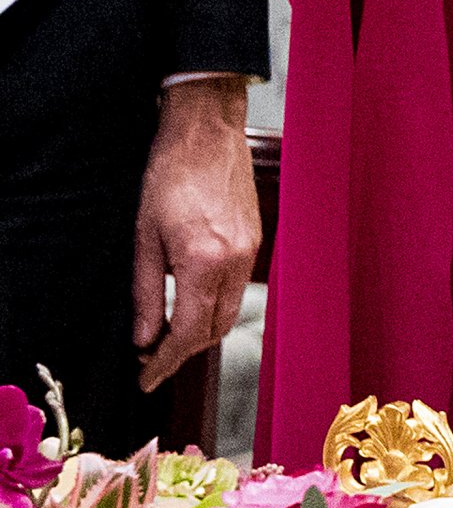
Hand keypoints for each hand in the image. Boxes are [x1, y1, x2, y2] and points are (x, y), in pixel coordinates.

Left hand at [133, 77, 259, 389]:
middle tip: (152, 357)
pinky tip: (193, 297)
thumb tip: (143, 337)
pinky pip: (239, 287)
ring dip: (202, 330)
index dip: (165, 362)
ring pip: (230, 312)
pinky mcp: (255, 237)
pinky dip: (217, 303)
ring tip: (169, 331)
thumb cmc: (171, 173)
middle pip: (214, 330)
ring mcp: (249, 249)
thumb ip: (145, 293)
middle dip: (184, 352)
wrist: (207, 129)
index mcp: (203, 261)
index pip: (187, 333)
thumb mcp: (144, 235)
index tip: (146, 378)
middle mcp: (234, 261)